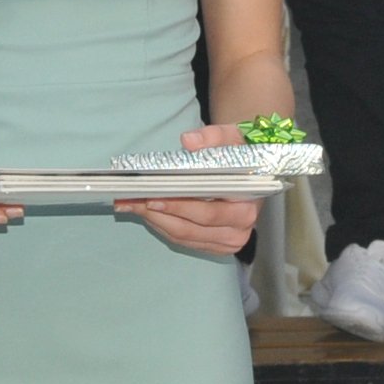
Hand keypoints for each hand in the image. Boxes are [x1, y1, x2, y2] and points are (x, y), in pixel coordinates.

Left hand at [117, 122, 264, 255]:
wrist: (253, 170)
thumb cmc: (241, 154)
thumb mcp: (232, 137)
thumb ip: (213, 137)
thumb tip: (189, 141)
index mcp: (246, 206)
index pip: (208, 212)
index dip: (179, 206)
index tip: (152, 197)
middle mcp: (239, 229)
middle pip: (190, 228)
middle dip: (157, 214)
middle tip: (130, 199)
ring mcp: (228, 241)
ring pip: (183, 236)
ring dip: (154, 221)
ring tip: (131, 204)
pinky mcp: (216, 246)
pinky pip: (183, 240)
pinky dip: (162, 226)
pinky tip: (146, 212)